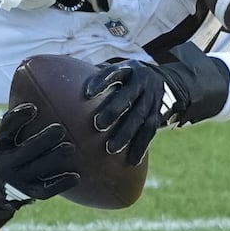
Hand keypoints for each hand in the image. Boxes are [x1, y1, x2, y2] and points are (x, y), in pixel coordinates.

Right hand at [0, 102, 78, 230]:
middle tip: (61, 129)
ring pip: (38, 169)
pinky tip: (76, 176)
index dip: (18, 118)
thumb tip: (33, 88)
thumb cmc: (9, 152)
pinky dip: (61, 183)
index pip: (6, 130)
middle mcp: (4, 164)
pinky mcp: (29, 193)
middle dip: (43, 140)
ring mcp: (17, 180)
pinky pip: (46, 190)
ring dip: (54, 158)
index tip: (33, 108)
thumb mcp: (5, 138)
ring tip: (70, 147)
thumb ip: (16, 121)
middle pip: (25, 150)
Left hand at [86, 46, 229, 165]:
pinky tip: (132, 161)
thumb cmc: (128, 79)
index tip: (86, 94)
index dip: (101, 82)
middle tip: (97, 125)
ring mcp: (152, 98)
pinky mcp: (159, 114)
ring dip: (126, 133)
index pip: (114, 73)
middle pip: (128, 96)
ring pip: (140, 117)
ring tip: (110, 149)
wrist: (166, 81)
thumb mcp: (119, 71)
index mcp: (129, 70)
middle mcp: (143, 82)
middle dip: (113, 110)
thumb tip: (63, 83)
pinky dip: (141, 146)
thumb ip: (97, 75)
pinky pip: (151, 131)